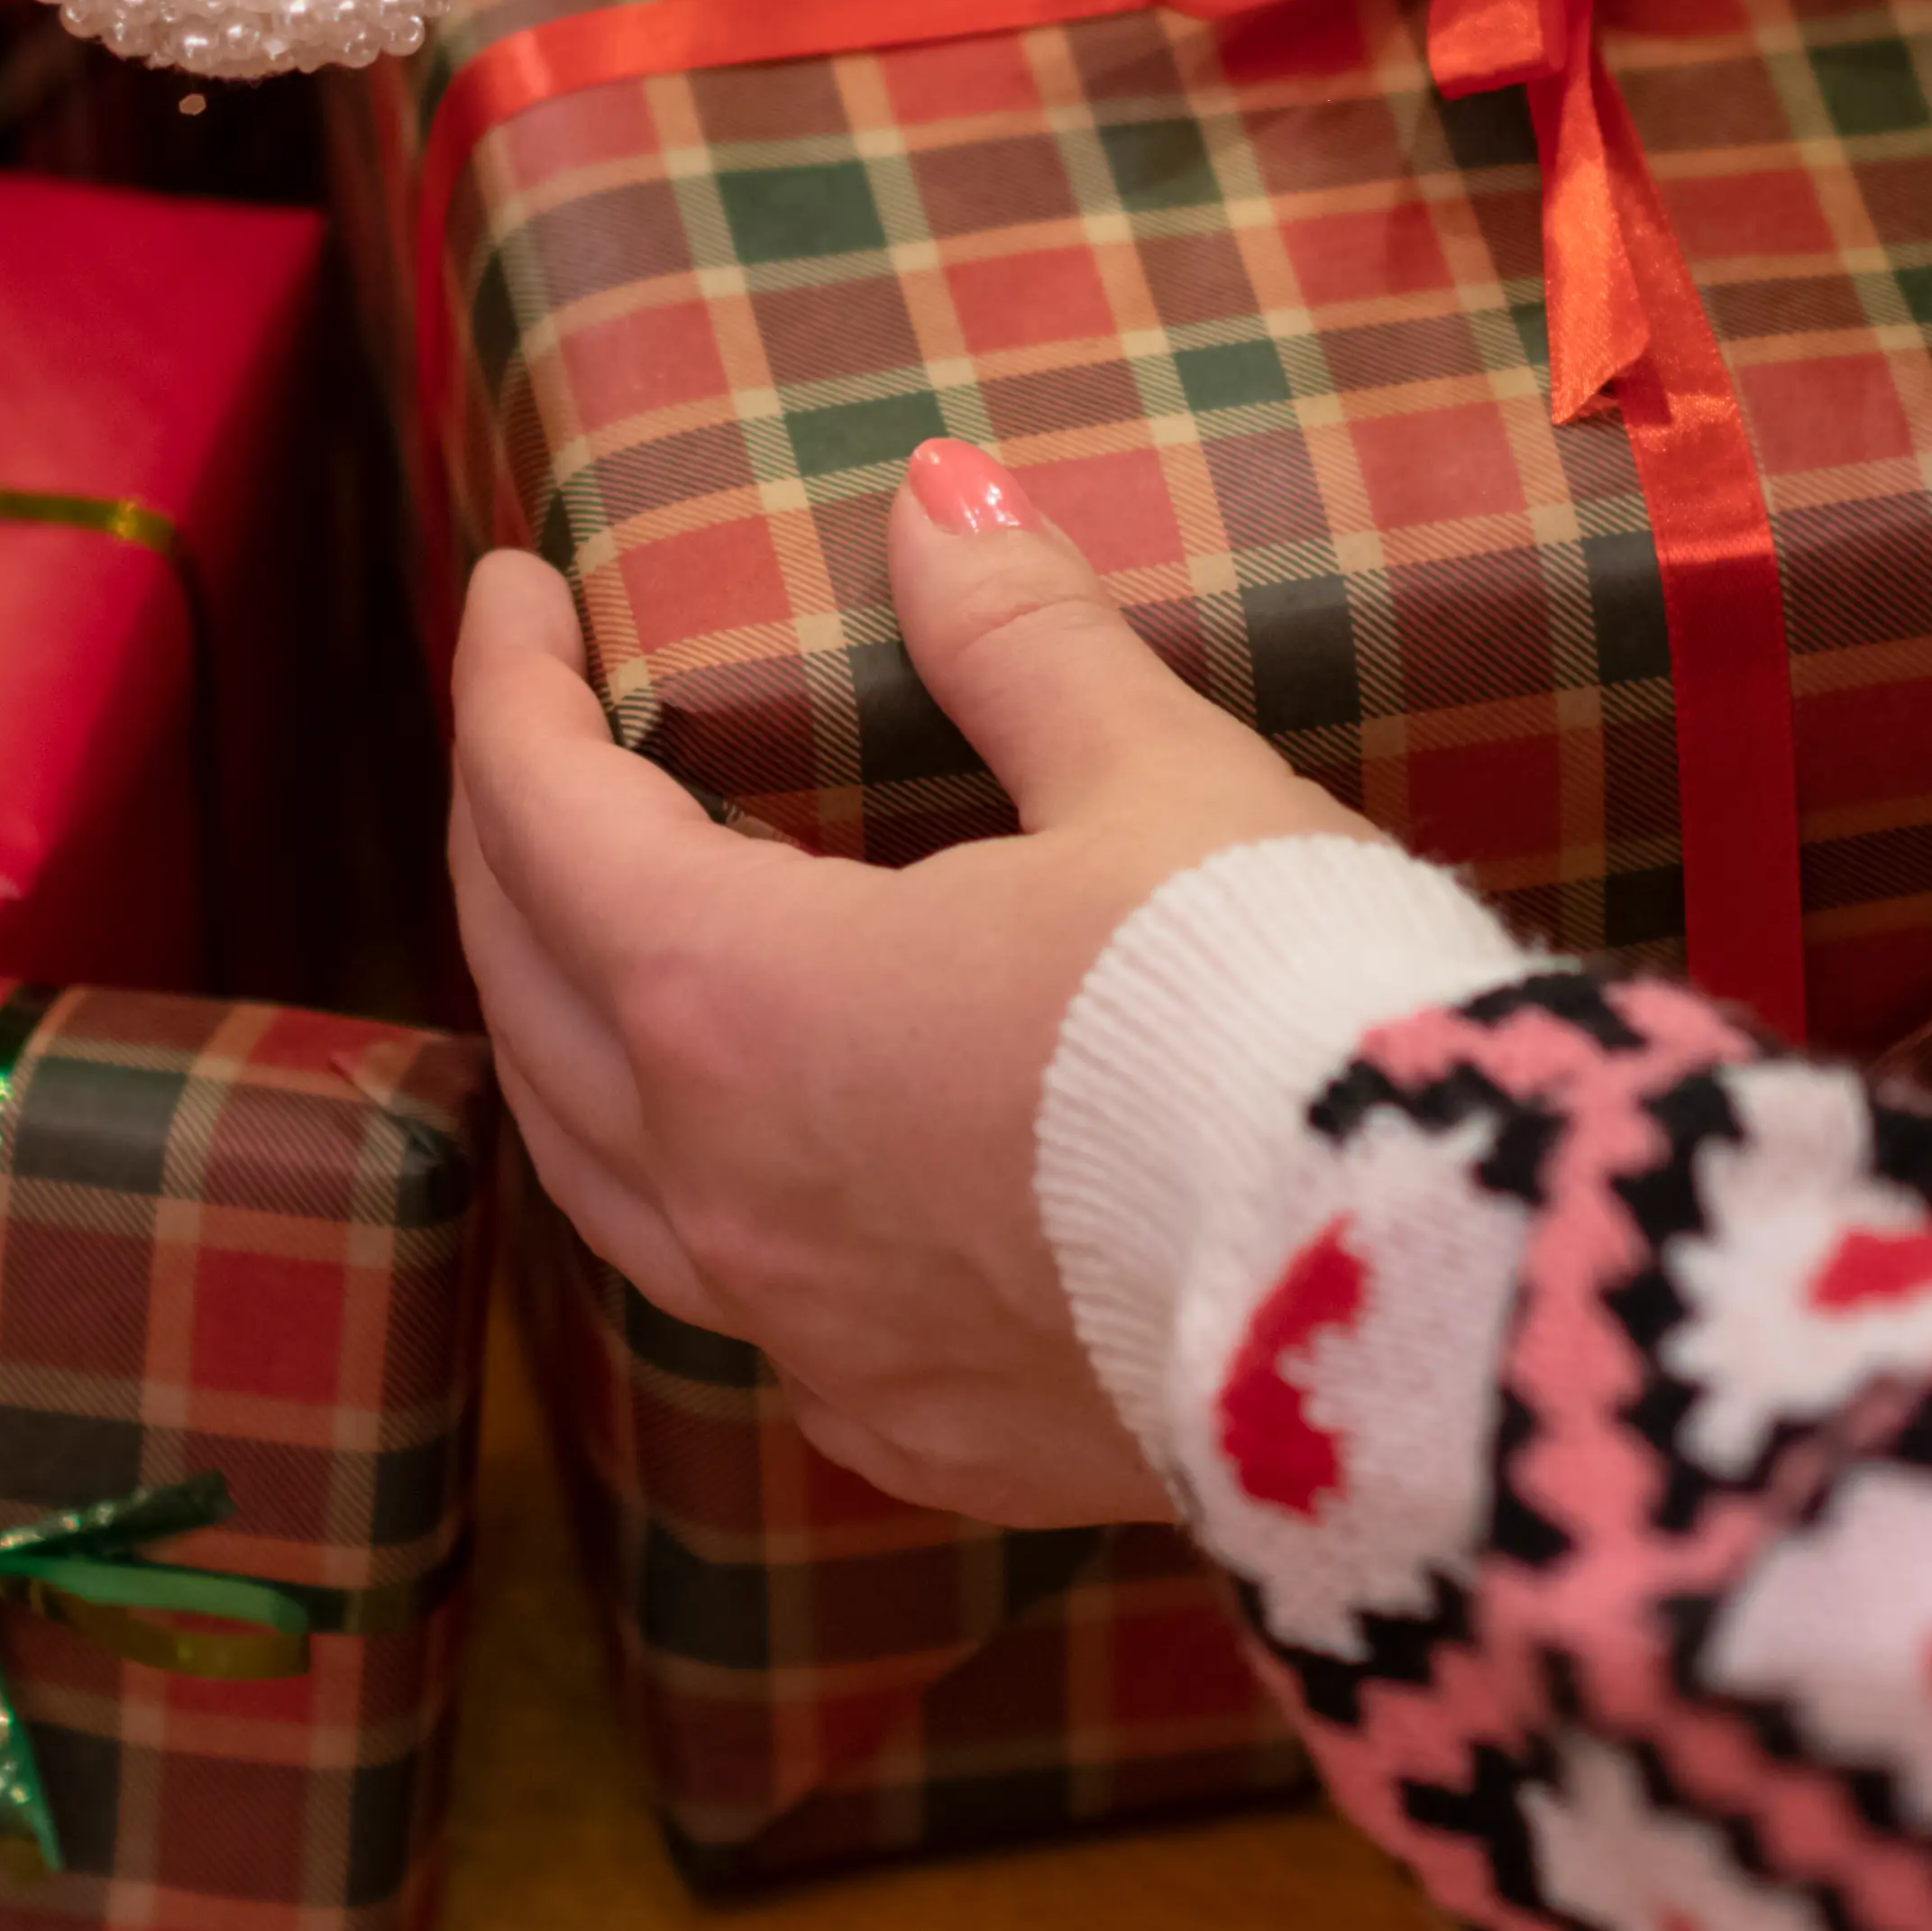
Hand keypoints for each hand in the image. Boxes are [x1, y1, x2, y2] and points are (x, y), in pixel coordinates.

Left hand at [446, 436, 1372, 1529]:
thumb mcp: (1156, 777)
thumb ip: (1019, 638)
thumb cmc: (1275, 1008)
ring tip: (610, 944)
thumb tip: (934, 499)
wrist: (1420, 1293)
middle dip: (511, 844)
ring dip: (577, 1036)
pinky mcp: (913, 1431)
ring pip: (601, 1178)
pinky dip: (712, 1203)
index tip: (514, 589)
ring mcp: (810, 1332)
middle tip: (539, 736)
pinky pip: (747, 1308)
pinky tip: (780, 1165)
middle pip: (531, 991)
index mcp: (739, 1000)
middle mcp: (726, 1186)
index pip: (543, 813)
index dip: (511, 681)